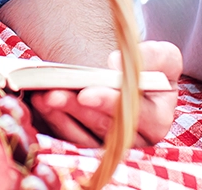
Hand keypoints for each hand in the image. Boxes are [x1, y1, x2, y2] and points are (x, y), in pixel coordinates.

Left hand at [29, 42, 181, 147]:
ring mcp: (109, 146)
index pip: (135, 116)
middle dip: (77, 110)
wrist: (125, 76)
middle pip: (104, 129)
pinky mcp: (88, 146)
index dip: (109, 104)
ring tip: (43, 97)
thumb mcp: (161, 56)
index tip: (85, 93)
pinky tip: (39, 103)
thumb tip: (116, 65)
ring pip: (83, 138)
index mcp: (158, 121)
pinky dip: (53, 121)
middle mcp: (135, 139)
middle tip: (54, 95)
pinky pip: (69, 139)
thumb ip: (153, 56)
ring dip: (61, 117)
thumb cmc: (147, 67)